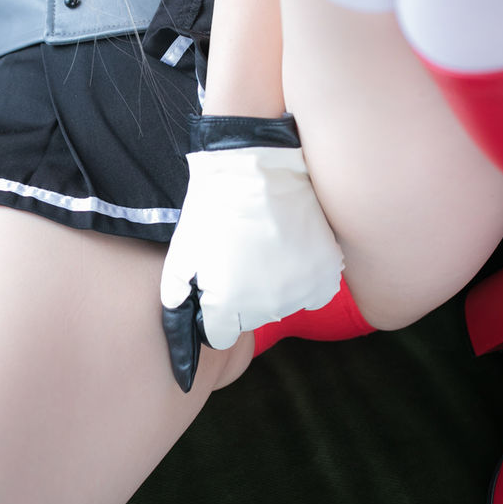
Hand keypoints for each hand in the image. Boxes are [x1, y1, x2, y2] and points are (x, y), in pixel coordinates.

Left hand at [160, 114, 343, 390]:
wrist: (257, 168)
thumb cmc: (215, 207)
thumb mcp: (182, 250)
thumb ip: (175, 291)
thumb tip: (180, 311)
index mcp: (228, 305)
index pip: (221, 336)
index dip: (215, 317)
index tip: (216, 296)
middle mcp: (267, 305)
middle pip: (253, 319)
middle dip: (243, 299)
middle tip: (240, 262)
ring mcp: (300, 289)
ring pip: (284, 304)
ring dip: (275, 288)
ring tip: (264, 251)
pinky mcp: (327, 270)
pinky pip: (315, 291)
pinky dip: (304, 279)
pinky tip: (291, 255)